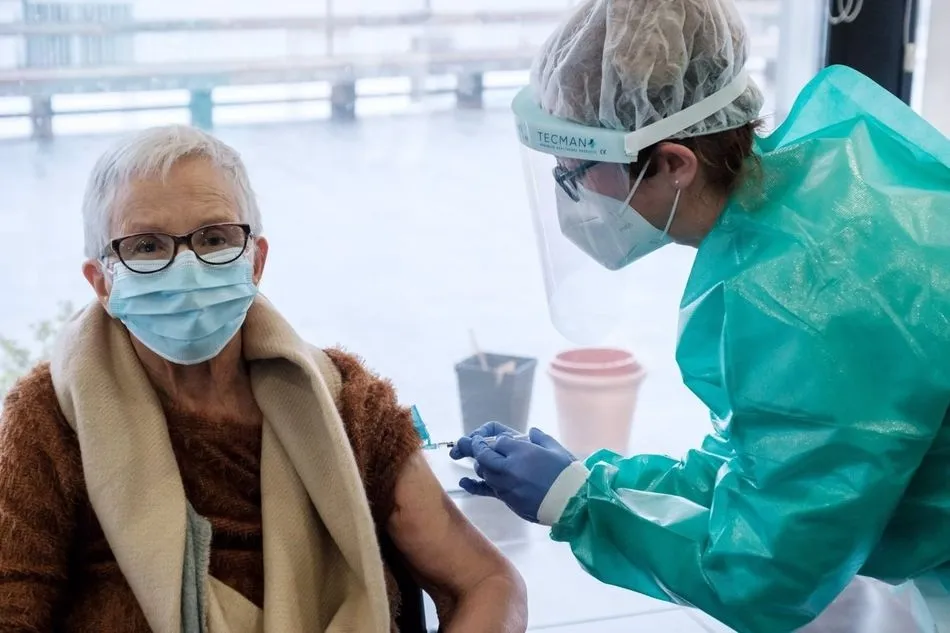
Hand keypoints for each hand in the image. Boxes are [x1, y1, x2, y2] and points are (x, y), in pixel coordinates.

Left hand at [451, 425, 575, 522]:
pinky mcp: (507, 500)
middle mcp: (509, 467)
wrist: (572, 503)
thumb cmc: (567, 474)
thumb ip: (540, 438)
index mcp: (522, 451)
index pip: (498, 441)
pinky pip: (485, 491)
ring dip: (482, 465)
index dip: (494, 439)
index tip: (496, 440)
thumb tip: (531, 432)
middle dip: (478, 448)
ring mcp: (506, 485)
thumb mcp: (555, 449)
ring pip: (484, 472)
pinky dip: (473, 485)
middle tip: (474, 445)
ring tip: (484, 462)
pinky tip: (462, 482)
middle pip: (484, 455)